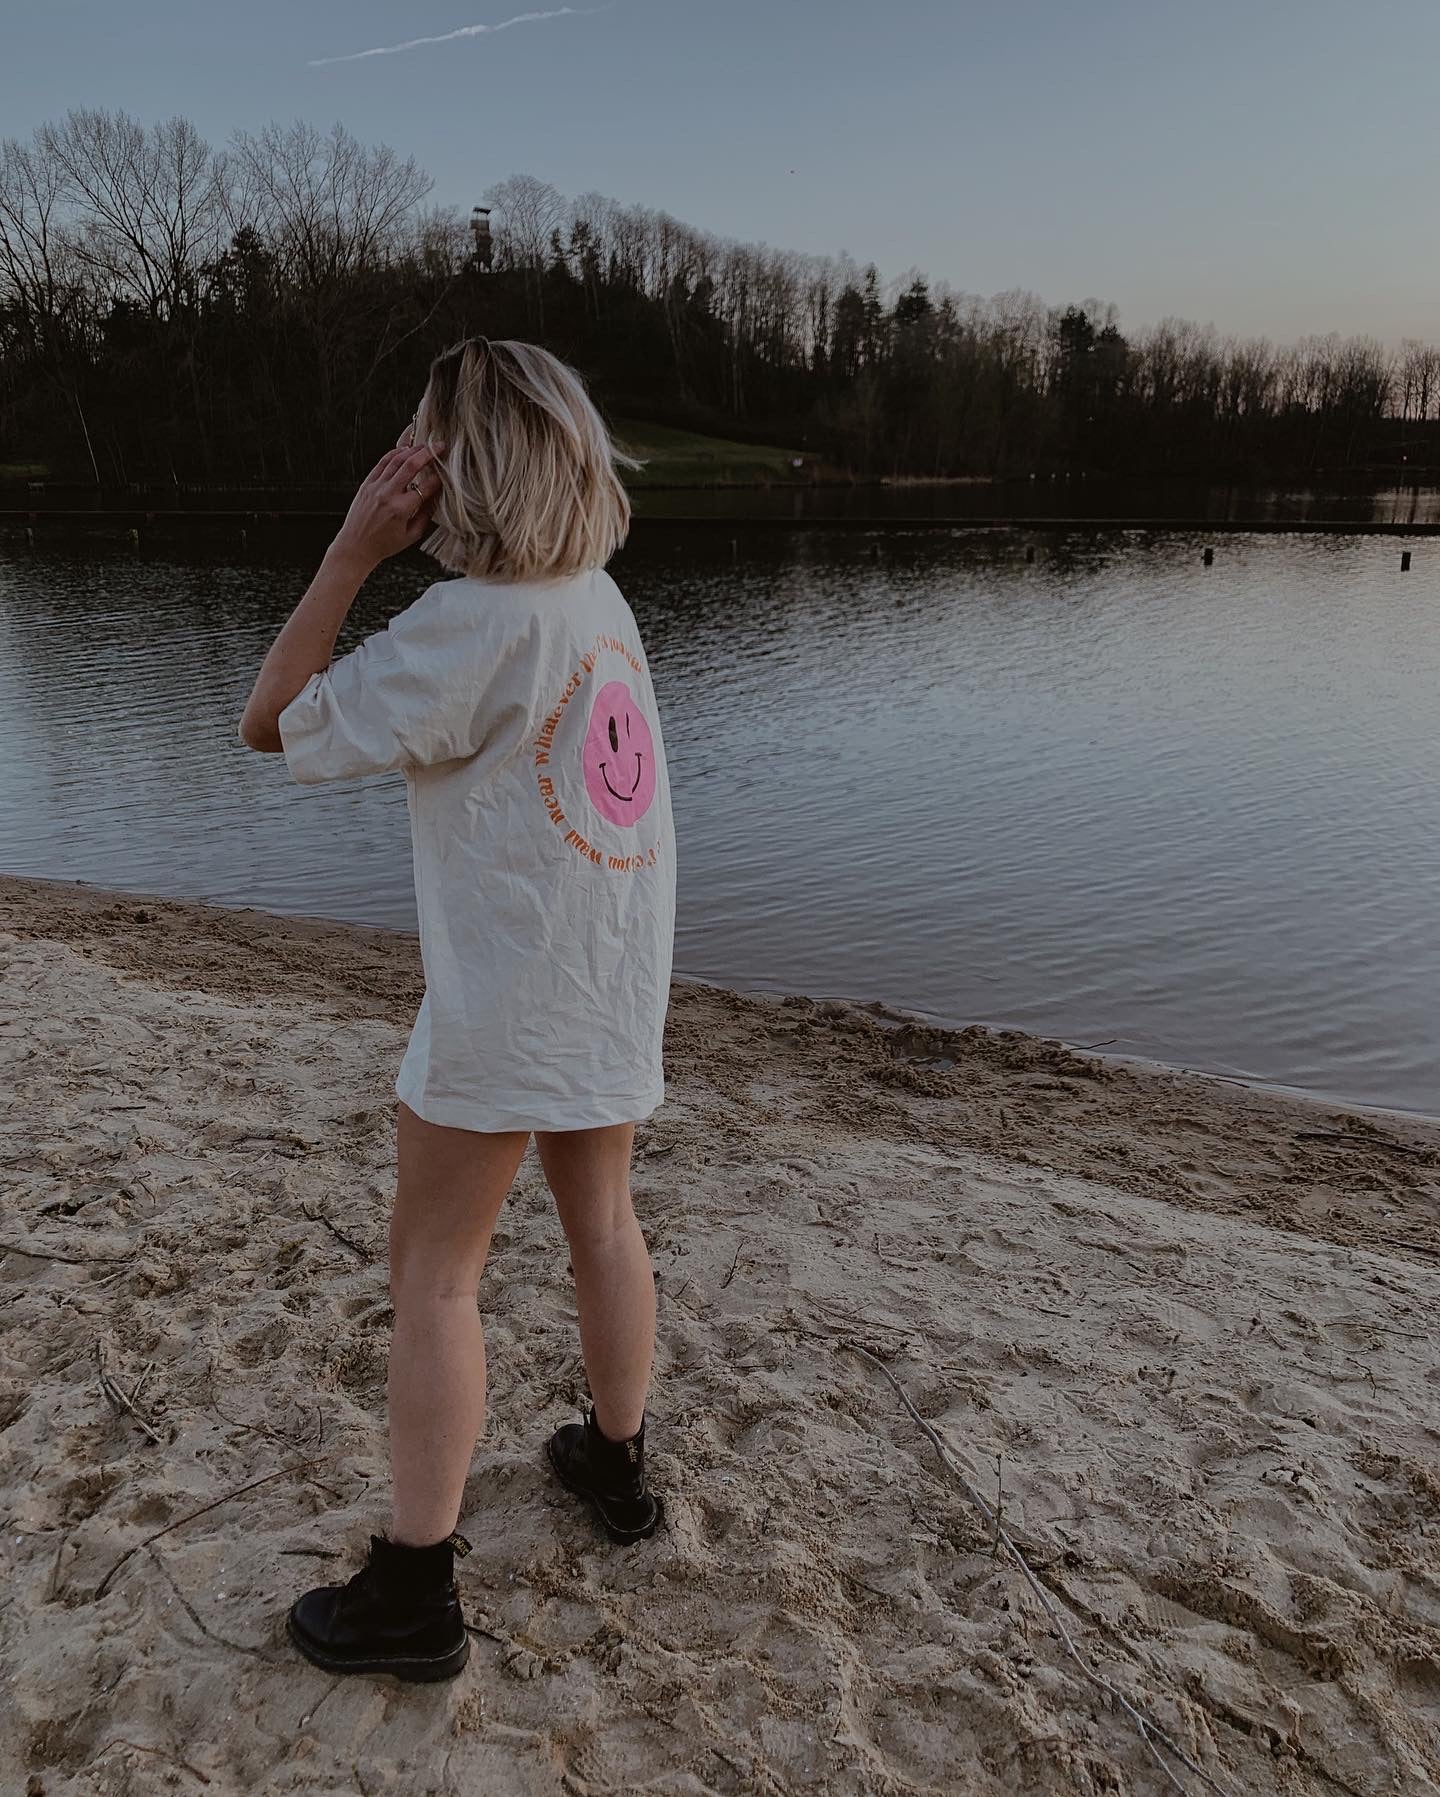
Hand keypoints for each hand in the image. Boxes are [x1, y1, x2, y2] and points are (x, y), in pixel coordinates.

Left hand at [329, 443, 441, 572]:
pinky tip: (405, 450)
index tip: (446, 475)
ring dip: (413, 450)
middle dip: (428, 453)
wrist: (356, 546)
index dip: (439, 478)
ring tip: (425, 446)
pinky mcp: (367, 484)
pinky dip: (395, 453)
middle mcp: (388, 495)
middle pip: (411, 465)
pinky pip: (382, 463)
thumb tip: (436, 498)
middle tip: (440, 447)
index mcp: (401, 510)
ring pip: (396, 460)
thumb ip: (426, 515)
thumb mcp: (411, 536)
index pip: (426, 487)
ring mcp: (376, 487)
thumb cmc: (384, 544)